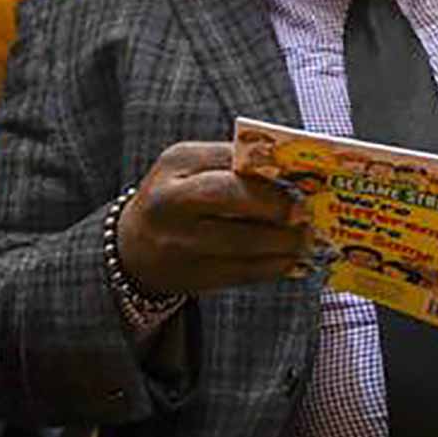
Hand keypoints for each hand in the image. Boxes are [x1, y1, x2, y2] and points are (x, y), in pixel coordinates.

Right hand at [116, 141, 308, 296]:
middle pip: (236, 197)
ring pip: (245, 241)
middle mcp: (174, 200)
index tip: (300, 180)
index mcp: (178, 162)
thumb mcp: (190, 168)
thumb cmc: (174, 199)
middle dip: (278, 205)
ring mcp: (181, 242)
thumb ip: (232, 164)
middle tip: (304, 212)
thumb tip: (291, 172)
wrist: (133, 248)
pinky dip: (274, 267)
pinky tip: (289, 260)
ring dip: (285, 241)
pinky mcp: (193, 276)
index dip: (272, 171)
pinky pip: (243, 272)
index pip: (233, 160)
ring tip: (304, 238)